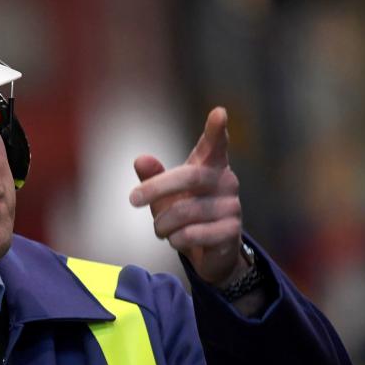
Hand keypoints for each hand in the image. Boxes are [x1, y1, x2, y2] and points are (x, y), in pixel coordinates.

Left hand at [128, 107, 244, 285]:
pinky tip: (177, 240)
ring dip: (162, 224)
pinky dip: (175, 239)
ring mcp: (232, 206)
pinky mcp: (232, 231)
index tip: (219, 112)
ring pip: (185, 212)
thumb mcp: (166, 195)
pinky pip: (192, 234)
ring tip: (160, 229)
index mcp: (211, 166)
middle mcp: (226, 182)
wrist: (211, 252)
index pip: (215, 145)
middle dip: (156, 188)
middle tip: (132, 199)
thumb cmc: (186, 214)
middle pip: (189, 177)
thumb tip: (140, 159)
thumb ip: (153, 177)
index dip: (216, 130)